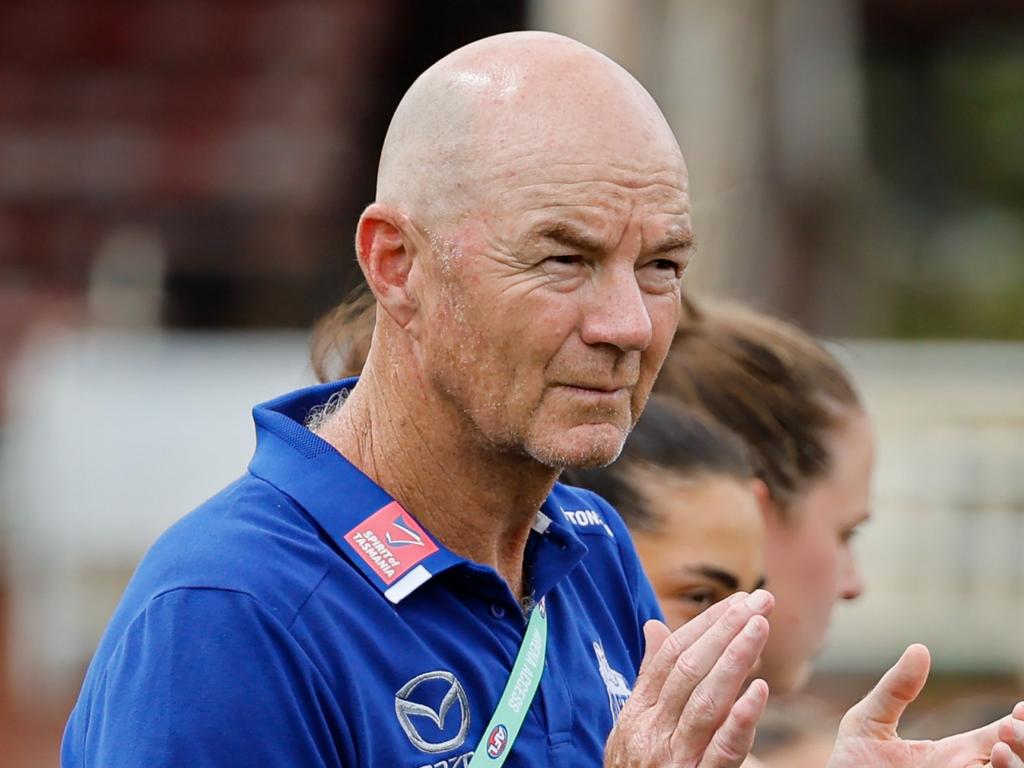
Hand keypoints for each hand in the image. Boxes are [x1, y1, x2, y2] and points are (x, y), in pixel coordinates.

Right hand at [604, 590, 773, 767]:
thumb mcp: (636, 726)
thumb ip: (651, 679)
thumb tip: (654, 626)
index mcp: (639, 712)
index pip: (672, 656)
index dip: (705, 625)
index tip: (737, 600)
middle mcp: (652, 731)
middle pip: (688, 669)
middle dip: (725, 629)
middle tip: (759, 600)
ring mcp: (673, 758)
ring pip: (705, 700)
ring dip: (735, 658)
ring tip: (760, 626)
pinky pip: (722, 749)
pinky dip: (741, 718)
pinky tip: (760, 689)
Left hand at [827, 644, 1023, 767]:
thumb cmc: (853, 762)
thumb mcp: (870, 719)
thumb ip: (895, 689)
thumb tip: (920, 649)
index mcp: (951, 753)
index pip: (1000, 737)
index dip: (1019, 723)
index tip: (1020, 708)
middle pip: (1015, 759)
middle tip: (1013, 726)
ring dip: (1016, 765)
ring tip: (1001, 749)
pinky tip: (991, 764)